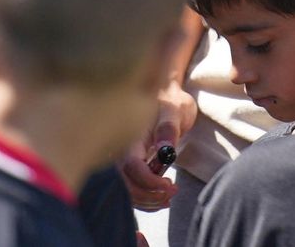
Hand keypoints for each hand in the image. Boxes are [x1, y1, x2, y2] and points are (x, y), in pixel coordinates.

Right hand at [119, 80, 196, 210]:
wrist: (164, 94)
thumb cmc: (170, 101)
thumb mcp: (173, 110)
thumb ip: (168, 129)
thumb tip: (165, 149)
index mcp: (130, 135)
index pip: (132, 167)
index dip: (150, 182)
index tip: (170, 185)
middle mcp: (120, 149)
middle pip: (125, 183)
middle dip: (149, 195)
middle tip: (172, 192)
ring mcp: (122, 158)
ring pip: (126, 190)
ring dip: (147, 200)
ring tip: (169, 195)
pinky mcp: (126, 164)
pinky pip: (129, 187)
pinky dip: (144, 198)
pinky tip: (160, 197)